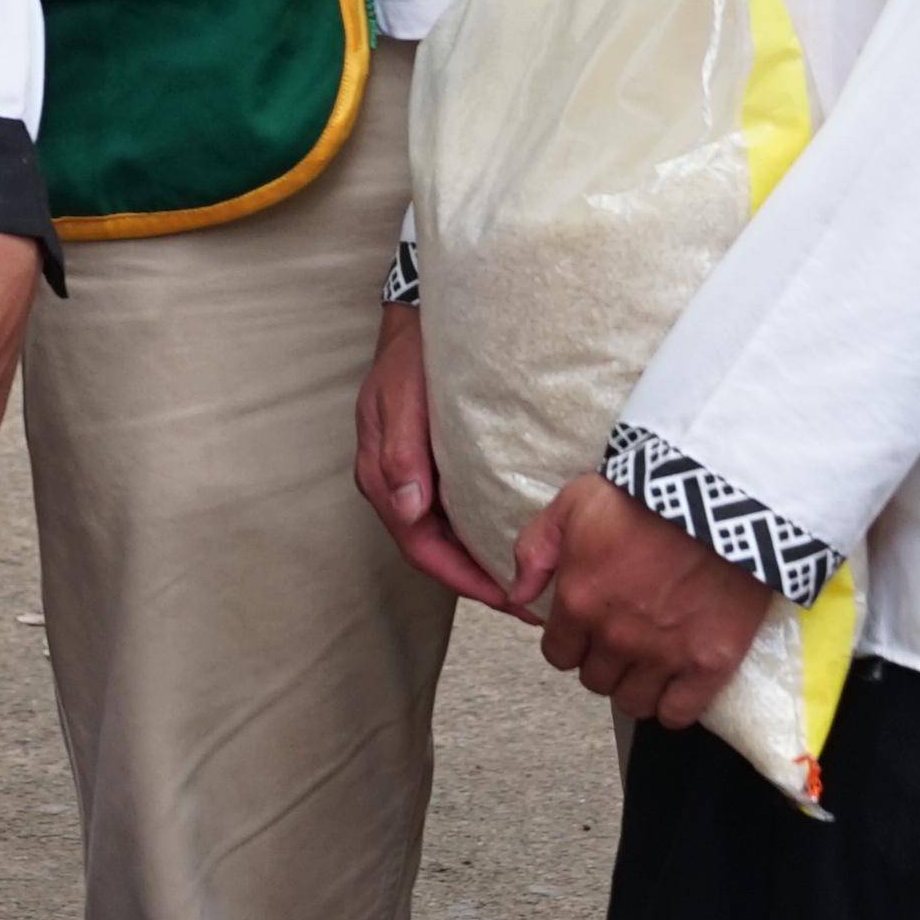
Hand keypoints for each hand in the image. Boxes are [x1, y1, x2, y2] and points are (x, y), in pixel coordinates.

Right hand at [353, 302, 524, 608]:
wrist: (421, 318)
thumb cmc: (410, 355)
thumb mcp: (400, 395)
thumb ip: (401, 450)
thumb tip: (409, 507)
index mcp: (383, 480)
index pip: (423, 548)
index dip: (465, 580)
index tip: (508, 598)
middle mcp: (401, 487)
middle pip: (440, 553)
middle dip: (483, 583)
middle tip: (533, 602)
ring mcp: (420, 479)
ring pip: (453, 537)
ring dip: (487, 562)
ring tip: (535, 579)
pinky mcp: (440, 466)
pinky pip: (462, 512)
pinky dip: (488, 530)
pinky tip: (521, 534)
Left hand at [523, 477, 776, 727]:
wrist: (722, 494)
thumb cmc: (647, 493)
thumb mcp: (575, 500)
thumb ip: (536, 548)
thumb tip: (518, 594)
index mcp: (580, 602)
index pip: (558, 654)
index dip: (572, 640)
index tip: (589, 625)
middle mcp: (616, 637)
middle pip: (595, 679)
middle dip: (604, 659)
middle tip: (624, 634)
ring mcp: (665, 654)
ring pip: (633, 702)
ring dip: (636, 684)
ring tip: (650, 659)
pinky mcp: (710, 662)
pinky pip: (678, 712)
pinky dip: (674, 704)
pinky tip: (678, 682)